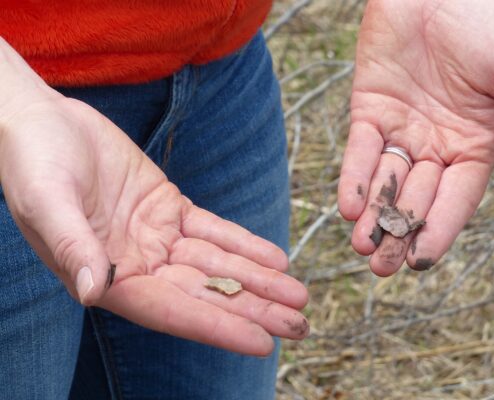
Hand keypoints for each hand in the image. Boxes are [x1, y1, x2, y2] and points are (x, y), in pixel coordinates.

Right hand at [0, 40, 307, 355]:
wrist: (44, 122)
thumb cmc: (32, 161)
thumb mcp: (47, 201)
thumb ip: (73, 247)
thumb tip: (92, 293)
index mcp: (106, 276)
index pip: (171, 310)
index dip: (217, 326)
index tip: (260, 341)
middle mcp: (137, 264)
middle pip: (204, 294)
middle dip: (252, 309)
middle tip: (299, 324)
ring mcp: (156, 237)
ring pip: (217, 264)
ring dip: (258, 279)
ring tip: (298, 295)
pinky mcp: (168, 208)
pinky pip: (213, 230)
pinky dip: (243, 244)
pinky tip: (274, 258)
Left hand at [338, 0, 493, 275]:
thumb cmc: (484, 25)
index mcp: (474, 147)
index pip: (456, 199)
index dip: (439, 229)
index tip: (421, 261)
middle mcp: (436, 147)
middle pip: (416, 199)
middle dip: (399, 232)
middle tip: (381, 267)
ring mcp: (401, 132)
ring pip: (385, 182)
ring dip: (373, 215)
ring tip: (361, 245)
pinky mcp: (369, 112)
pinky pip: (361, 151)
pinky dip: (355, 177)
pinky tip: (349, 205)